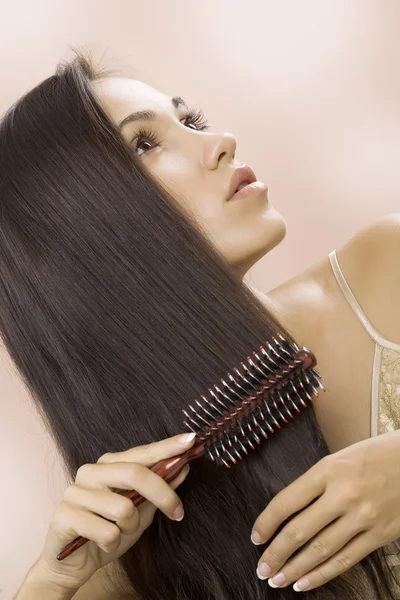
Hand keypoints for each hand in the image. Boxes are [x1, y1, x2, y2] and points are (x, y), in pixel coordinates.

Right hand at [35, 433, 194, 592]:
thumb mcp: (141, 511)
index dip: (167, 447)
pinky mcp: (64, 515)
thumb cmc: (108, 532)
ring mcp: (75, 491)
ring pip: (123, 508)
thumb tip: (183, 468)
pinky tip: (103, 543)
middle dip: (162, 495)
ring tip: (120, 533)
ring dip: (130, 528)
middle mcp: (90, 472)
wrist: (71, 564)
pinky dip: (113, 543)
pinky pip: (106, 532)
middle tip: (178, 513)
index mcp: (109, 465)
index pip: (142, 453)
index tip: (190, 440)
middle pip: (135, 474)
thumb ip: (159, 489)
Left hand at [251, 431, 399, 591]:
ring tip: (277, 579)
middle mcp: (343, 494)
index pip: (287, 501)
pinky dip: (322, 574)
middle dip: (276, 553)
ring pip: (320, 550)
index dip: (267, 522)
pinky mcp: (380, 534)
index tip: (256, 537)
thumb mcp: (339, 458)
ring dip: (295, 569)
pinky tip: (305, 582)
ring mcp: (363, 516)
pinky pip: (346, 559)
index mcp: (328, 470)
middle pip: (300, 531)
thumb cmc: (374, 455)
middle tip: (262, 568)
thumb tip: (289, 511)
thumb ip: (316, 482)